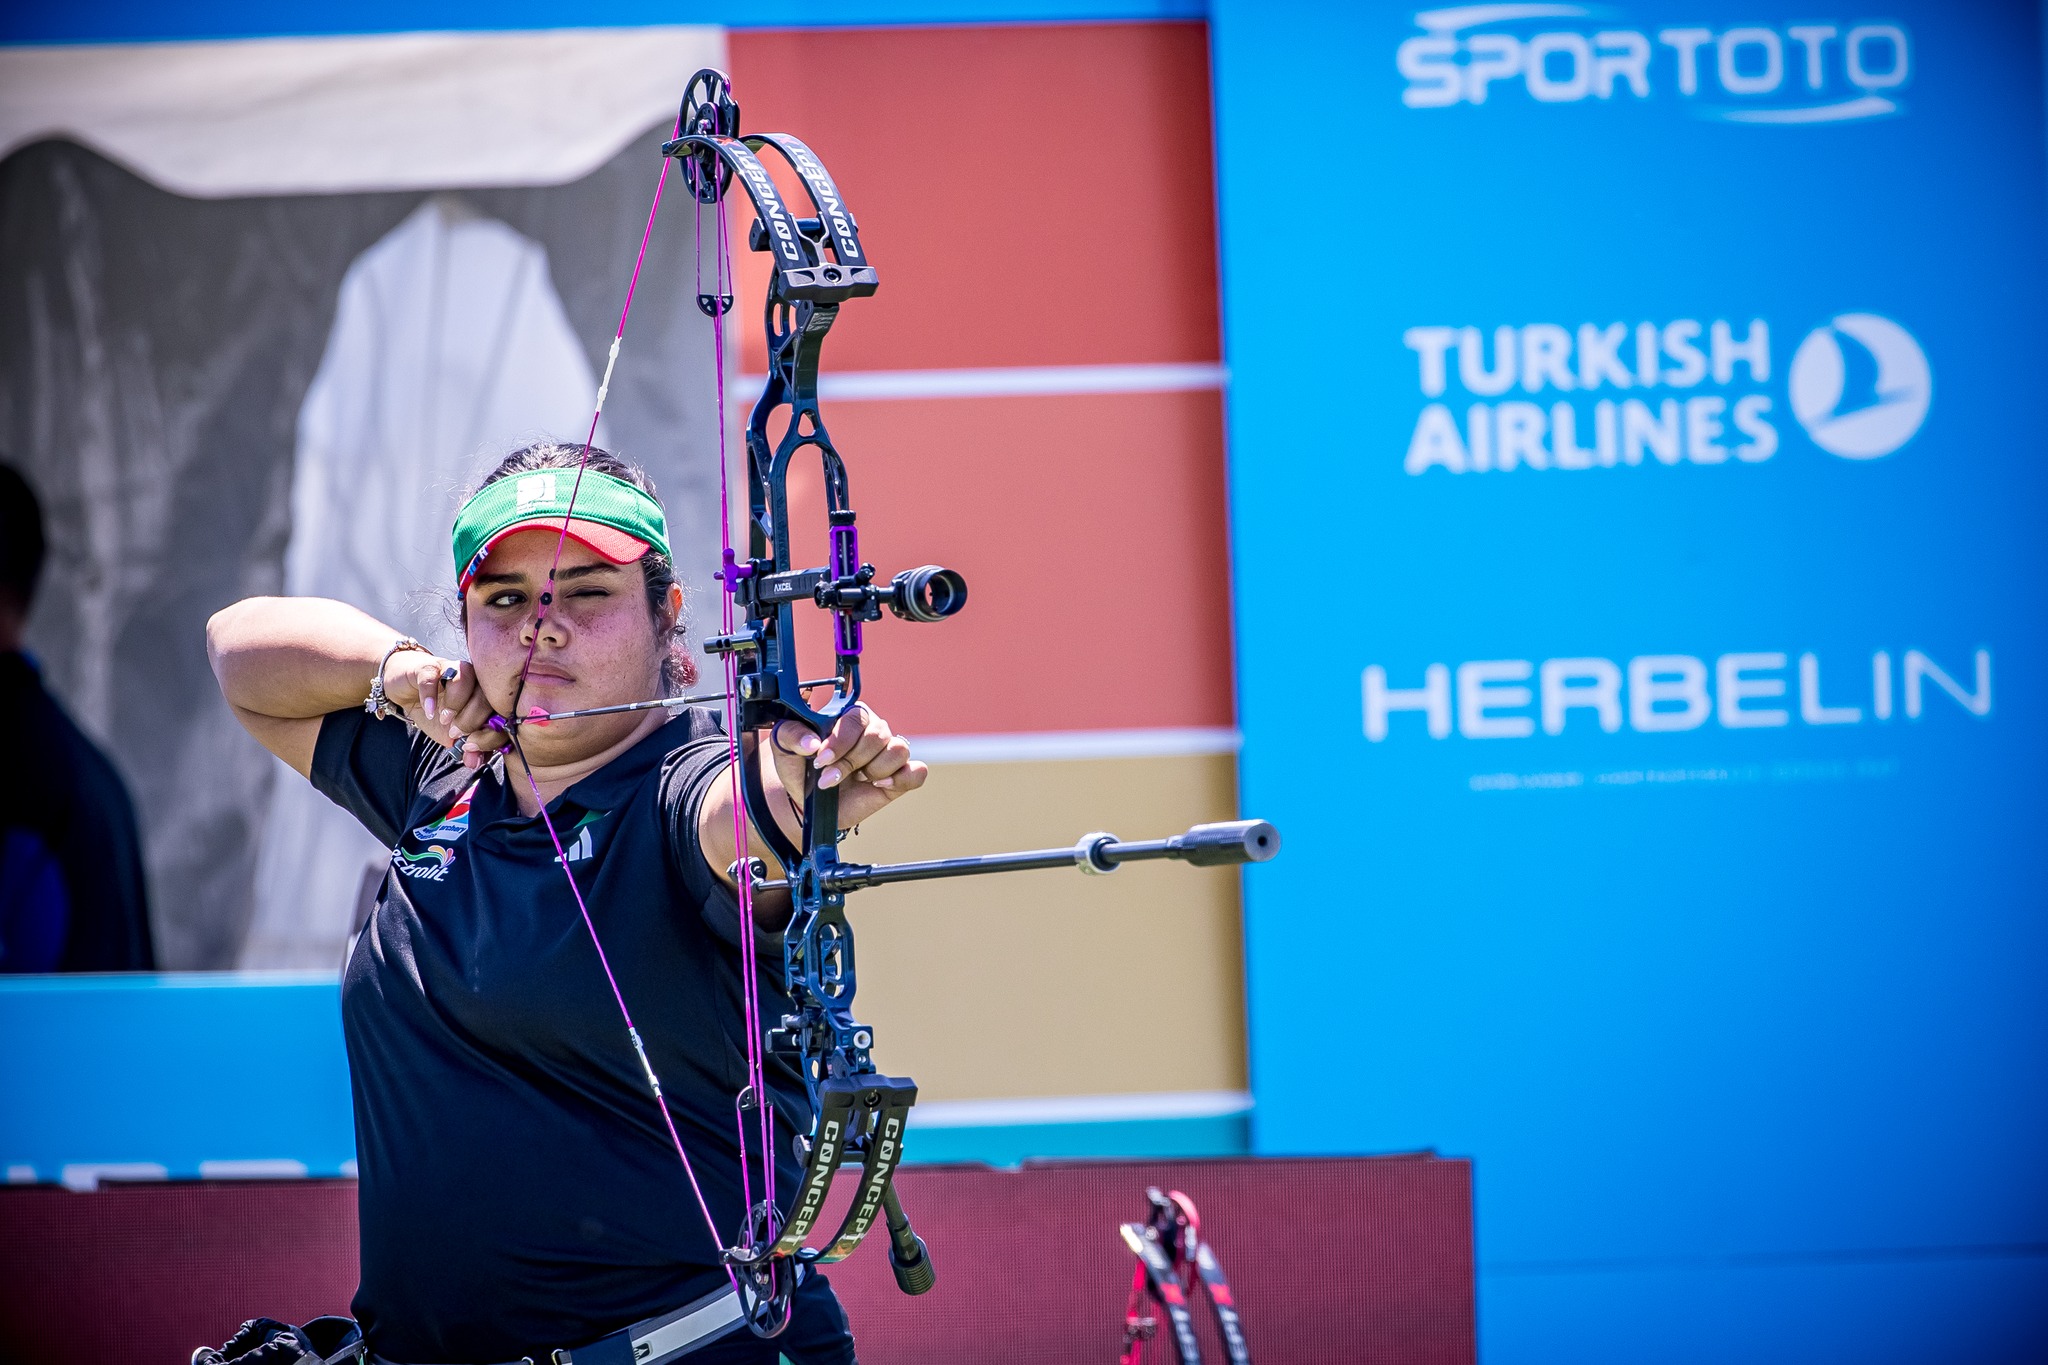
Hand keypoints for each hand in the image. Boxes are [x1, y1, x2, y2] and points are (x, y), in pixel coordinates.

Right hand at [388, 653, 506, 769]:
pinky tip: (428, 711)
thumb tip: (475, 762)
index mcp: (486, 698)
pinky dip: (430, 694)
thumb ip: (467, 747)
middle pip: (485, 695)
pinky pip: (433, 676)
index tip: (471, 747)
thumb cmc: (435, 711)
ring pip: (465, 677)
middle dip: (473, 719)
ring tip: (444, 720)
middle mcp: (474, 680)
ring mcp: (452, 670)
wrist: (406, 688)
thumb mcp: (450, 735)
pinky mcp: (428, 666)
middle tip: (455, 733)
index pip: (500, 713)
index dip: (490, 733)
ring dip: (456, 703)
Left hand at [768, 704, 927, 831]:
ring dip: (872, 771)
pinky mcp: (899, 778)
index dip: (841, 741)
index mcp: (850, 717)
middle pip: (878, 736)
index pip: (857, 719)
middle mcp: (874, 731)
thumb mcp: (784, 746)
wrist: (806, 801)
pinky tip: (879, 784)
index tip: (821, 759)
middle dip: (851, 761)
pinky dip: (902, 778)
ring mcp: (888, 755)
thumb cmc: (799, 768)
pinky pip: (916, 772)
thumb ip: (792, 734)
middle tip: (829, 778)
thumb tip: (812, 743)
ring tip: (855, 780)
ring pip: (898, 751)